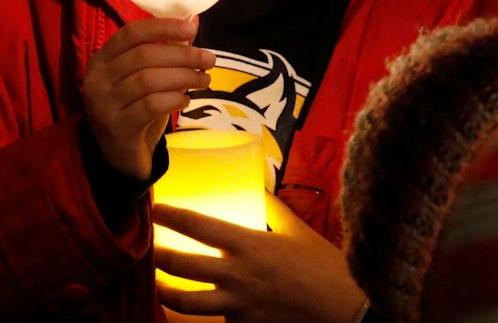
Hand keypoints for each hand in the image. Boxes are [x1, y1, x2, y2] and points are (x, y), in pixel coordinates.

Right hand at [81, 17, 212, 181]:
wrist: (118, 156)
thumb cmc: (135, 109)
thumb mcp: (147, 77)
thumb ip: (165, 50)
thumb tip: (193, 21)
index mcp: (102, 59)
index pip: (131, 33)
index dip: (162, 28)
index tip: (191, 29)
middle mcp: (97, 79)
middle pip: (144, 56)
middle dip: (182, 55)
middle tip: (209, 59)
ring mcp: (103, 104)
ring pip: (148, 80)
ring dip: (183, 77)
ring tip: (203, 80)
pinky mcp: (117, 127)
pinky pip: (150, 106)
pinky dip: (173, 99)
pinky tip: (185, 100)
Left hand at [153, 197, 367, 322]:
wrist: (346, 309)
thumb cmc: (324, 267)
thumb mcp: (297, 231)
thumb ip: (273, 210)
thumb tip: (260, 189)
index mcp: (248, 245)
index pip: (197, 226)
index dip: (171, 217)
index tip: (156, 211)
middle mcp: (236, 276)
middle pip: (179, 267)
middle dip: (158, 257)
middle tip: (152, 251)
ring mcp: (238, 307)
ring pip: (187, 304)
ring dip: (167, 294)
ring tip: (160, 287)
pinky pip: (218, 322)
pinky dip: (210, 315)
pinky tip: (208, 310)